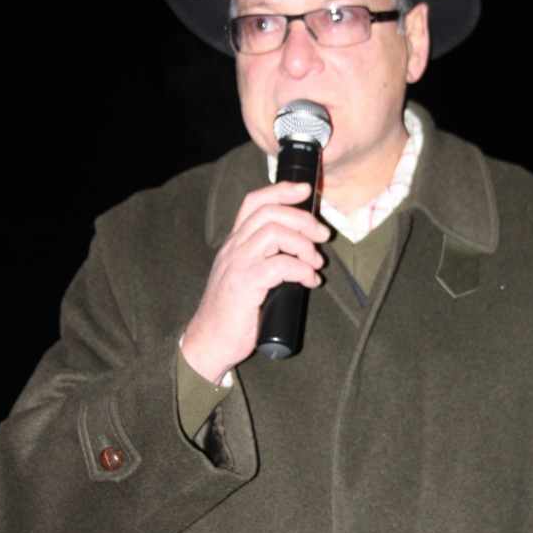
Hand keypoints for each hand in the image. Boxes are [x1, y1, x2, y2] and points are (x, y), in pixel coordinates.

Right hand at [181, 181, 329, 381]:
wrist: (209, 342)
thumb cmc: (233, 312)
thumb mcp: (247, 276)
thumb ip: (266, 259)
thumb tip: (303, 251)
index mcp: (234, 242)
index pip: (254, 202)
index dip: (281, 190)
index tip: (306, 191)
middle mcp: (233, 248)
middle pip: (270, 212)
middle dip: (303, 219)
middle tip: (324, 236)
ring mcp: (237, 264)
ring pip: (275, 233)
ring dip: (304, 245)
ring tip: (316, 263)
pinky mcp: (244, 284)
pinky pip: (280, 265)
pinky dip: (302, 270)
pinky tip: (310, 281)